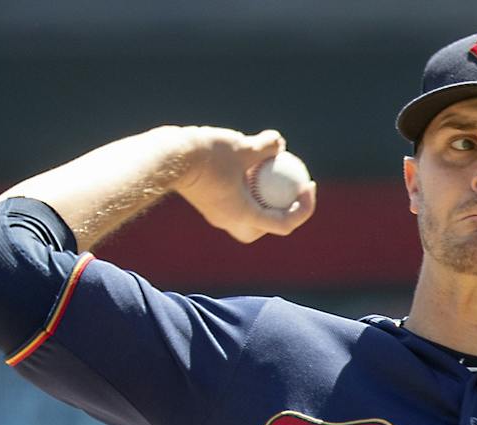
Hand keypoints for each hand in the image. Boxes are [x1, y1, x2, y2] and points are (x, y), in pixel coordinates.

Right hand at [174, 127, 316, 243]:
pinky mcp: (209, 202)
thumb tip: (280, 143)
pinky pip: (235, 201)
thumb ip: (265, 147)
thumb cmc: (205, 154)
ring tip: (269, 173)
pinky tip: (249, 164)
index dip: (303, 209)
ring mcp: (218, 214)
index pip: (283, 224)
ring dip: (263, 200)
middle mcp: (230, 221)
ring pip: (248, 216)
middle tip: (292, 188)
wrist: (168, 158)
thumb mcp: (242, 146)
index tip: (308, 186)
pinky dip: (247, 189)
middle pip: (264, 228)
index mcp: (243, 216)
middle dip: (281, 214)